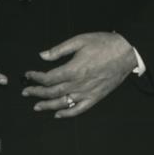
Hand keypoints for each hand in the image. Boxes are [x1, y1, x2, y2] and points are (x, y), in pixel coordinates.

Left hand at [22, 32, 136, 118]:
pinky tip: (58, 114)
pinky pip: (79, 109)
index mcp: (73, 69)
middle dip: (36, 92)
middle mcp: (78, 84)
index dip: (35, 78)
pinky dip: (67, 113)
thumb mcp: (80, 40)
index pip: (48, 78)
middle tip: (26, 92)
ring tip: (36, 106)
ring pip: (62, 103)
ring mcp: (87, 92)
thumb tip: (42, 56)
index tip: (28, 75)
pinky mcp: (95, 97)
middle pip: (52, 92)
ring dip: (47, 106)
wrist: (127, 52)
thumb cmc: (104, 44)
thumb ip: (60, 50)